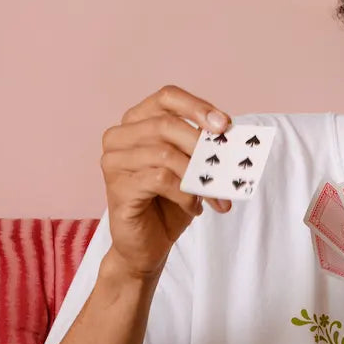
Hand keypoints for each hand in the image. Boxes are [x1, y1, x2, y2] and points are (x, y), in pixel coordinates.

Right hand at [100, 85, 232, 278]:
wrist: (147, 246)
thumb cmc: (168, 204)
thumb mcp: (190, 171)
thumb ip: (202, 150)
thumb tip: (230, 136)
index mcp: (136, 122)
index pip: (167, 97)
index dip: (197, 107)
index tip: (225, 125)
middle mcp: (119, 137)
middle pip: (167, 125)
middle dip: (203, 147)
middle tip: (227, 169)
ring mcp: (114, 161)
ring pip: (165, 154)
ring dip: (198, 178)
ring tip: (213, 197)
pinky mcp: (117, 187)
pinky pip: (160, 179)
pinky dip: (185, 194)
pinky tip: (194, 208)